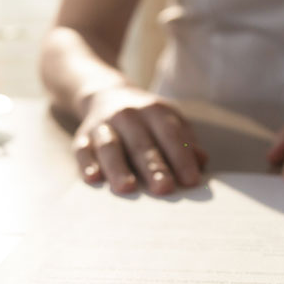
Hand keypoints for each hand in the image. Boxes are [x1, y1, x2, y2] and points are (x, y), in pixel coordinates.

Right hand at [73, 86, 207, 193]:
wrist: (107, 95)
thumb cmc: (148, 120)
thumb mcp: (170, 122)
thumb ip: (186, 142)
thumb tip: (201, 162)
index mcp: (154, 111)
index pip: (170, 135)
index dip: (181, 158)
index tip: (191, 181)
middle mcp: (127, 115)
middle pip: (141, 144)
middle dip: (153, 167)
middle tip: (164, 189)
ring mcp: (103, 125)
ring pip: (111, 147)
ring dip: (118, 168)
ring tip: (127, 188)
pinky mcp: (83, 137)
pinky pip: (83, 150)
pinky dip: (87, 164)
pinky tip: (93, 179)